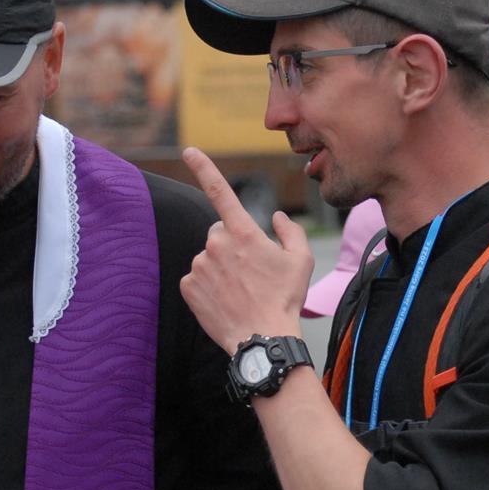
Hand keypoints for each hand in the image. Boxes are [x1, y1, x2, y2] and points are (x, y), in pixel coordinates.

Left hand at [179, 147, 312, 353]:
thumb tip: (275, 217)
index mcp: (243, 232)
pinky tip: (225, 300)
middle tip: (250, 271)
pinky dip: (208, 286)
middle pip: (219, 232)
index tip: (188, 151)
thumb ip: (290, 231)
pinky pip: (196, 278)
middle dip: (231, 244)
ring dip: (220, 267)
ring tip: (240, 290)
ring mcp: (199, 266)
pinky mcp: (188, 286)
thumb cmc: (285, 298)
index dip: (204, 168)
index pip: (220, 192)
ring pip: (208, 257)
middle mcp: (216, 244)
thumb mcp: (301, 260)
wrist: (262, 338)